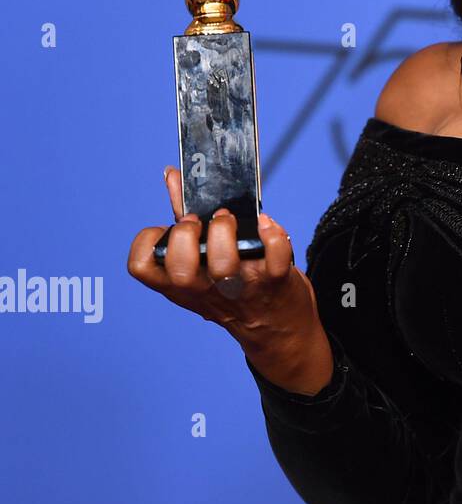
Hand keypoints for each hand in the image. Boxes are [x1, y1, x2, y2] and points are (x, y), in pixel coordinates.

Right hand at [127, 166, 334, 394]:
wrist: (277, 327)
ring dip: (224, 233)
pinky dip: (272, 236)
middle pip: (180, 270)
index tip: (164, 228)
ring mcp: (241, 286)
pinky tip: (266, 225)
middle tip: (200, 223)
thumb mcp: (202, 260)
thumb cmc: (234, 286)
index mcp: (180, 284)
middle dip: (185, 237)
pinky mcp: (276, 281)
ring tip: (229, 220)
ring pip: (223, 265)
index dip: (146, 243)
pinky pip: (275, 258)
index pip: (141, 268)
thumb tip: (172, 176)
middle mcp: (206, 289)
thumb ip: (185, 218)